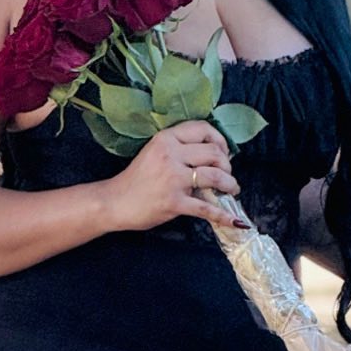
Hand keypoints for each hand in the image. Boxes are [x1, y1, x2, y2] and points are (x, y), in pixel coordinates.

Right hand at [101, 120, 250, 233]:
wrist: (115, 202)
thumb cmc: (136, 178)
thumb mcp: (155, 152)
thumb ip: (179, 148)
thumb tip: (213, 153)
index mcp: (166, 139)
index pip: (203, 129)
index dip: (220, 140)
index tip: (223, 152)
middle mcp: (171, 155)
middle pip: (214, 153)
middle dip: (227, 164)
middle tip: (227, 174)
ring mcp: (173, 180)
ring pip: (215, 176)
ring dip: (230, 184)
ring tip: (231, 189)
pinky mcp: (175, 203)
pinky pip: (207, 209)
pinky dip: (224, 216)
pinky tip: (235, 221)